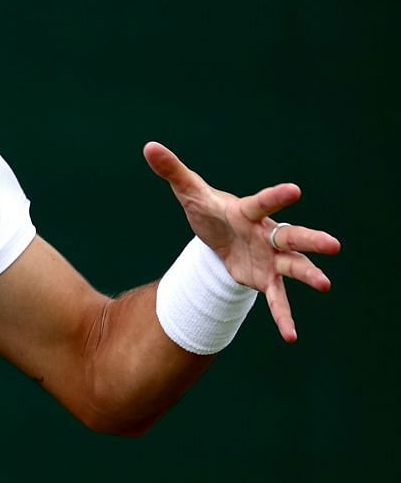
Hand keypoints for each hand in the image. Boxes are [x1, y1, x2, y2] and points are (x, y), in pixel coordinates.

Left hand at [144, 141, 340, 342]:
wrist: (217, 238)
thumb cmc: (209, 210)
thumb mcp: (189, 193)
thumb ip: (172, 171)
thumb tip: (149, 147)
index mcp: (249, 212)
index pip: (262, 203)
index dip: (276, 197)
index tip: (295, 190)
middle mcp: (267, 234)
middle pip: (292, 236)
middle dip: (310, 240)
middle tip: (334, 245)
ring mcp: (271, 258)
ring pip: (294, 266)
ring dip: (309, 274)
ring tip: (325, 284)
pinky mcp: (266, 280)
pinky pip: (277, 299)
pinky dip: (283, 316)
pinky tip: (291, 336)